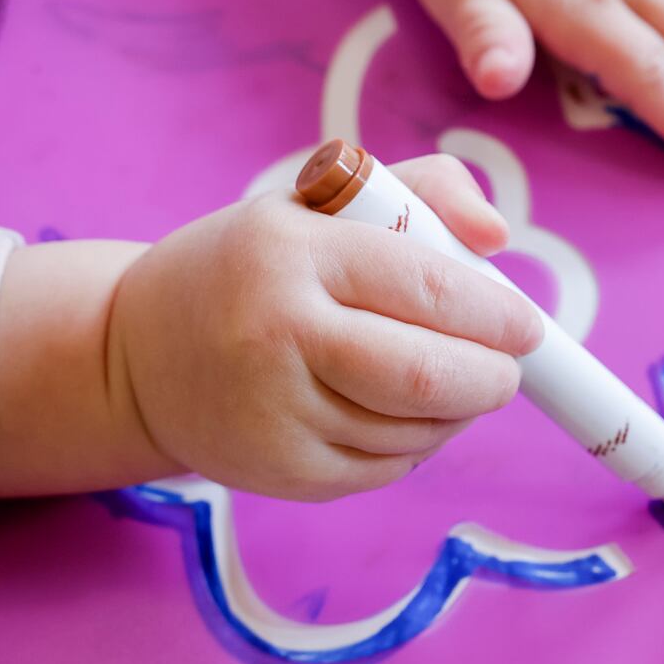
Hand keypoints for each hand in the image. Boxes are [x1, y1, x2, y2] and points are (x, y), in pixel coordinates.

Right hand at [106, 155, 540, 500]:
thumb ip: (423, 191)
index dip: (495, 313)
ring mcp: (275, 412)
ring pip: (414, 430)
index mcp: (292, 252)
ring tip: (454, 386)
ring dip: (458, 413)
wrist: (136, 353)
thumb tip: (499, 237)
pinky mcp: (281, 472)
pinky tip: (404, 416)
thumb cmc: (254, 267)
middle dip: (492, 377)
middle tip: (508, 370)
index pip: (426, 286)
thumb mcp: (321, 202)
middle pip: (426, 376)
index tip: (527, 324)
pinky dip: (417, 444)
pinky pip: (385, 468)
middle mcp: (277, 334)